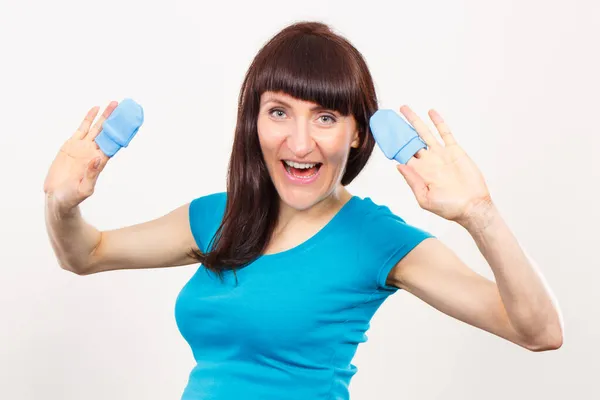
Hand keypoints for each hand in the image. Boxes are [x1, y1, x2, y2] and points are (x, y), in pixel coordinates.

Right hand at [44, 101, 117, 213]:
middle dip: (116, 121)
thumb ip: (92, 173)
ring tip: (113, 104)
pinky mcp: (71, 145)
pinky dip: (88, 118)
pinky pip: (81, 129)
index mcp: (100, 162)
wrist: (57, 196)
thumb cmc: (73, 196)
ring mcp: (83, 147)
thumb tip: (98, 158)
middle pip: (108, 133)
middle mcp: (94, 152)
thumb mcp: (85, 188)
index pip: (114, 145)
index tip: (130, 124)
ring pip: (96, 128)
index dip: (122, 135)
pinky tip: (95, 109)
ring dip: (105, 116)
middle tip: (124, 107)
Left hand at [395, 105, 491, 223]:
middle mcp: (427, 161)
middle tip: (389, 116)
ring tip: (404, 108)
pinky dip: (438, 122)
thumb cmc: (448, 207)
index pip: (401, 154)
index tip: (382, 134)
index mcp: (418, 172)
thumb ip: (412, 181)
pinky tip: (431, 112)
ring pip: (424, 132)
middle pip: (410, 140)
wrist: (472, 206)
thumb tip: (398, 165)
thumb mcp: (425, 198)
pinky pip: (445, 133)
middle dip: (400, 129)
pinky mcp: (454, 151)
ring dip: (415, 120)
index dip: (392, 144)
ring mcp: (440, 154)